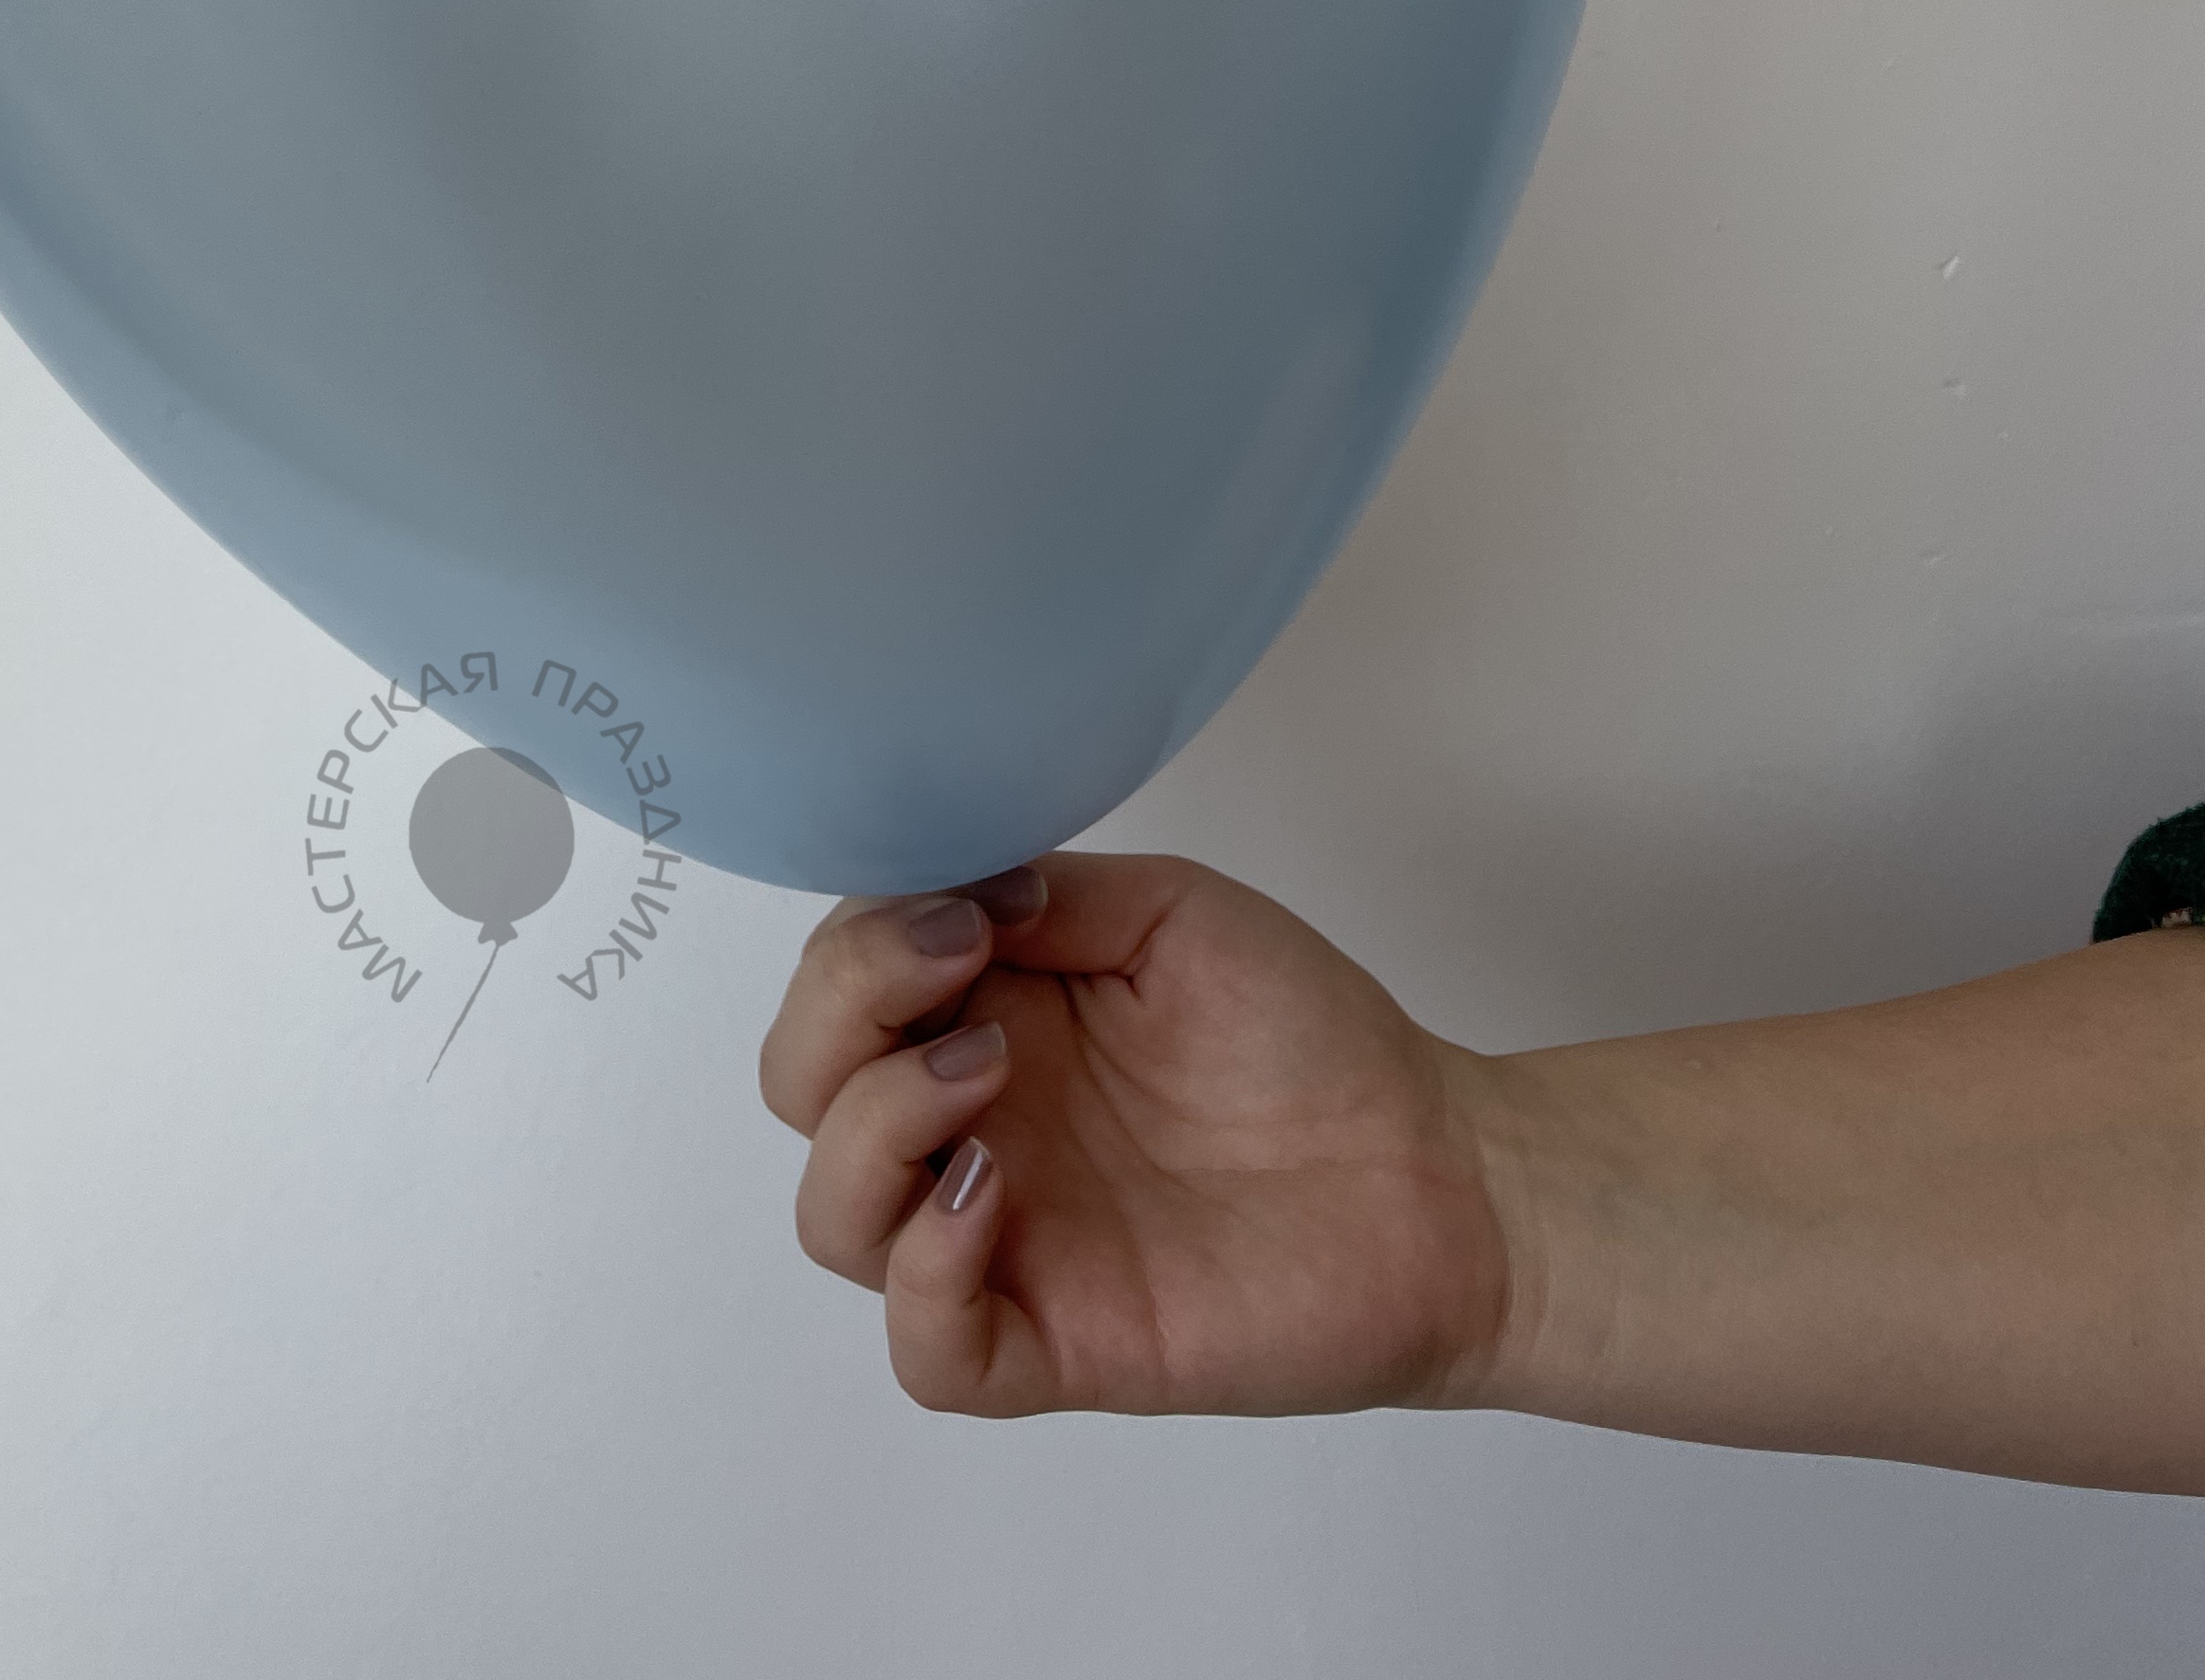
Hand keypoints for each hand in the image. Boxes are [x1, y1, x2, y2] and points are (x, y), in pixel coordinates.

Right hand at [758, 851, 1507, 1418]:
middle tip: (955, 981)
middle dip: (838, 1019)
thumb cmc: (1310, 1035)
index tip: (957, 913)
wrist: (1436, 1170)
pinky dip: (924, 1274)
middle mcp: (969, 1123)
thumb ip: (1050, 894)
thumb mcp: (1171, 913)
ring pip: (835, 1218)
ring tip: (986, 1072)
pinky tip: (990, 1197)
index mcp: (981, 1013)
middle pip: (801, 1088)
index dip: (858, 940)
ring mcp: (1002, 1238)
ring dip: (874, 1127)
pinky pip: (926, 1349)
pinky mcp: (1052, 1340)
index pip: (836, 980)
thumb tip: (950, 889)